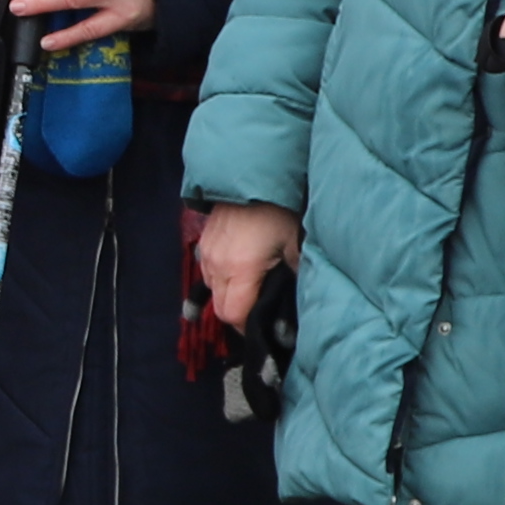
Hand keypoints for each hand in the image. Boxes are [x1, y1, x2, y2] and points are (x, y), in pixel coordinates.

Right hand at [192, 200, 297, 330]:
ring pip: (212, 291)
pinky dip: (220, 280)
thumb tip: (300, 304)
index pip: (233, 315)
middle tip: (259, 313)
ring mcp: (208, 253)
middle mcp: (218, 265)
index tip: (263, 327)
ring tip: (250, 292)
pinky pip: (208, 273)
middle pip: (219, 307)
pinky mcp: (204, 242)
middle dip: (238, 315)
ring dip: (228, 297)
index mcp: (240, 269)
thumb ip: (296, 277)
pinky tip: (236, 275)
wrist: (255, 177)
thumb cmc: (278, 212)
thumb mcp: (295, 246)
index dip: (247, 327)